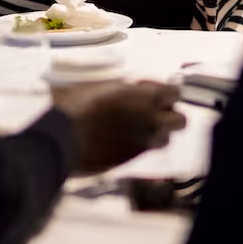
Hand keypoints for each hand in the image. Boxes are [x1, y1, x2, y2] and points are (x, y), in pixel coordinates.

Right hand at [52, 80, 186, 174]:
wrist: (62, 138)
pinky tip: (125, 138)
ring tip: (140, 128)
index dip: (167, 93)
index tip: (154, 92)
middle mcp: (148, 119)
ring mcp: (142, 141)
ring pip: (167, 139)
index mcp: (142, 96)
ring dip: (158, 133)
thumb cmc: (76, 106)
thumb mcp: (101, 86)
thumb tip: (134, 88)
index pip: (175, 94)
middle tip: (154, 112)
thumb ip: (125, 87)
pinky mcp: (131, 158)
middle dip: (171, 116)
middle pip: (180, 120)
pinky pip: (147, 150)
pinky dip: (142, 144)